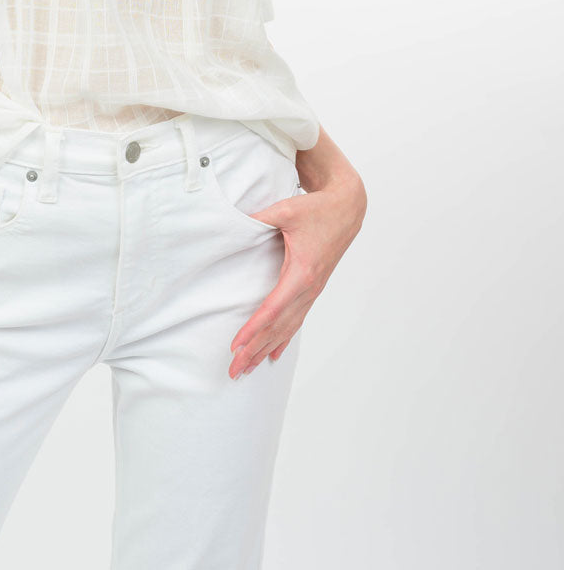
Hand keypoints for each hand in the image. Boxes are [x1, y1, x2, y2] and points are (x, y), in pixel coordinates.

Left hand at [227, 174, 365, 379]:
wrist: (347, 209)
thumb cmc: (317, 209)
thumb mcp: (286, 210)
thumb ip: (259, 217)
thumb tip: (233, 222)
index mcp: (302, 272)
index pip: (272, 308)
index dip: (253, 329)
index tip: (236, 346)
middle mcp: (309, 288)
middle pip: (278, 327)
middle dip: (255, 350)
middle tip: (235, 370)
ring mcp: (312, 291)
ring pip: (287, 328)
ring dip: (266, 349)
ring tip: (248, 368)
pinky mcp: (313, 288)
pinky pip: (297, 319)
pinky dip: (283, 339)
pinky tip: (273, 354)